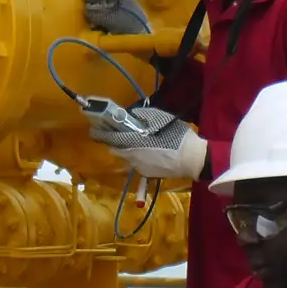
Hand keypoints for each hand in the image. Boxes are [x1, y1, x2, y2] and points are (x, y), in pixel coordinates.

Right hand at [83, 0, 150, 35]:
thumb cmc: (126, 25)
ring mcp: (127, 13)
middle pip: (106, 0)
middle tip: (87, 14)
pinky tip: (101, 31)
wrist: (144, 41)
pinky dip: (105, 24)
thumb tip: (86, 11)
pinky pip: (112, 20)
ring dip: (99, 17)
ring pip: (108, 11)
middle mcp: (125, 1)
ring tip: (93, 25)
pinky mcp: (127, 23)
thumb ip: (95, 14)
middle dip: (95, 7)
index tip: (85, 2)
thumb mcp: (108, 18)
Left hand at [90, 106, 207, 180]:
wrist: (192, 160)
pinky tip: (150, 152)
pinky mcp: (147, 174)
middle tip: (120, 133)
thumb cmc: (177, 137)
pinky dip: (138, 157)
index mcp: (133, 142)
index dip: (100, 133)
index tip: (94, 128)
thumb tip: (132, 113)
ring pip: (126, 157)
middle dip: (114, 141)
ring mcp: (139, 167)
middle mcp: (132, 156)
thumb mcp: (161, 119)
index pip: (109, 138)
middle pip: (115, 149)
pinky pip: (137, 163)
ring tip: (139, 142)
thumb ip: (144, 115)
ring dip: (127, 149)